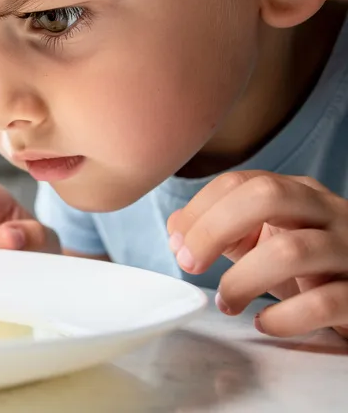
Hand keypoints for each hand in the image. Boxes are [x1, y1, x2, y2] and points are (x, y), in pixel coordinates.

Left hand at [167, 171, 347, 338]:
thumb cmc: (311, 266)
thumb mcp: (266, 239)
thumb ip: (220, 230)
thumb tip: (176, 231)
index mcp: (298, 193)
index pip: (240, 182)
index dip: (199, 212)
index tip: (177, 246)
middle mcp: (328, 213)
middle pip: (267, 196)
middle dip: (215, 229)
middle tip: (190, 264)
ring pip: (292, 251)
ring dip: (243, 280)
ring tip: (227, 302)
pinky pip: (323, 303)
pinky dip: (285, 317)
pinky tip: (265, 323)